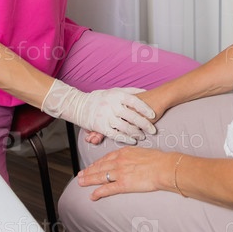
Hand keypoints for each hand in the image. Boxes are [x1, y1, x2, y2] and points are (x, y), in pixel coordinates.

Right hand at [41, 80, 156, 144]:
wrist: (78, 105)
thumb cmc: (100, 97)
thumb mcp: (114, 91)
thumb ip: (130, 91)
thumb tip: (146, 91)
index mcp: (116, 95)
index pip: (135, 101)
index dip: (145, 108)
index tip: (153, 115)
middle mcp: (112, 105)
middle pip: (132, 116)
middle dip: (144, 124)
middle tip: (153, 130)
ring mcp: (106, 116)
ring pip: (125, 127)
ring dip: (136, 132)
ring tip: (143, 136)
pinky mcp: (101, 127)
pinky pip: (116, 134)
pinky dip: (126, 138)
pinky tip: (132, 140)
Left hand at [77, 146, 174, 199]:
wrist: (163, 166)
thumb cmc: (157, 159)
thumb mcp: (142, 151)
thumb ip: (133, 155)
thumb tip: (131, 159)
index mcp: (124, 152)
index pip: (106, 157)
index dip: (97, 163)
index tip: (91, 166)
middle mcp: (119, 161)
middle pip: (100, 166)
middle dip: (88, 171)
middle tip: (80, 174)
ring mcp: (120, 172)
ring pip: (100, 176)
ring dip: (89, 180)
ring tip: (81, 183)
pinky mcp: (123, 184)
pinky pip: (107, 189)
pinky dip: (98, 192)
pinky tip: (93, 195)